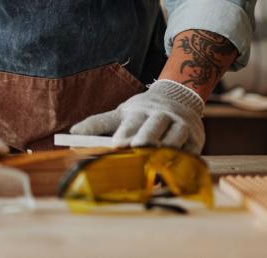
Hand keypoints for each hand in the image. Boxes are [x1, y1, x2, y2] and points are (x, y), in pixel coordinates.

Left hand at [69, 79, 205, 152]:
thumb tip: (71, 134)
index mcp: (136, 110)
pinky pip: (190, 149)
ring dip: (165, 147)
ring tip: (155, 159)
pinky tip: (175, 169)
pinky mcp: (195, 138)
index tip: (111, 142)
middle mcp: (158, 115)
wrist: (179, 97)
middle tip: (133, 147)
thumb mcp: (121, 114)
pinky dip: (184, 159)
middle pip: (151, 125)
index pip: (125, 120)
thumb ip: (98, 125)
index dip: (119, 130)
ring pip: (173, 135)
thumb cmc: (143, 112)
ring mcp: (179, 124)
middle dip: (143, 136)